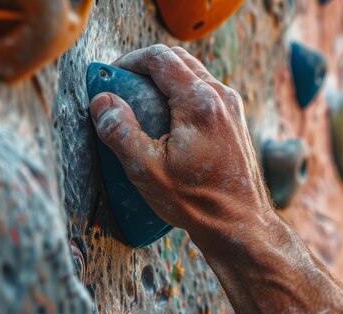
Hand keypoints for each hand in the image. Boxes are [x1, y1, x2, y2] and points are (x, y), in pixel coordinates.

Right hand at [89, 45, 273, 245]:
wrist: (240, 225)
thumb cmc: (198, 202)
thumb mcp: (147, 171)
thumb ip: (120, 132)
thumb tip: (102, 102)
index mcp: (200, 102)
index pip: (160, 58)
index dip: (130, 61)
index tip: (112, 77)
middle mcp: (222, 97)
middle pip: (179, 60)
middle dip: (147, 68)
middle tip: (124, 89)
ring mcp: (232, 109)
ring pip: (194, 75)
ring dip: (165, 81)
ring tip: (143, 106)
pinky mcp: (235, 122)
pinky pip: (205, 93)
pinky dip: (182, 95)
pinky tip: (168, 122)